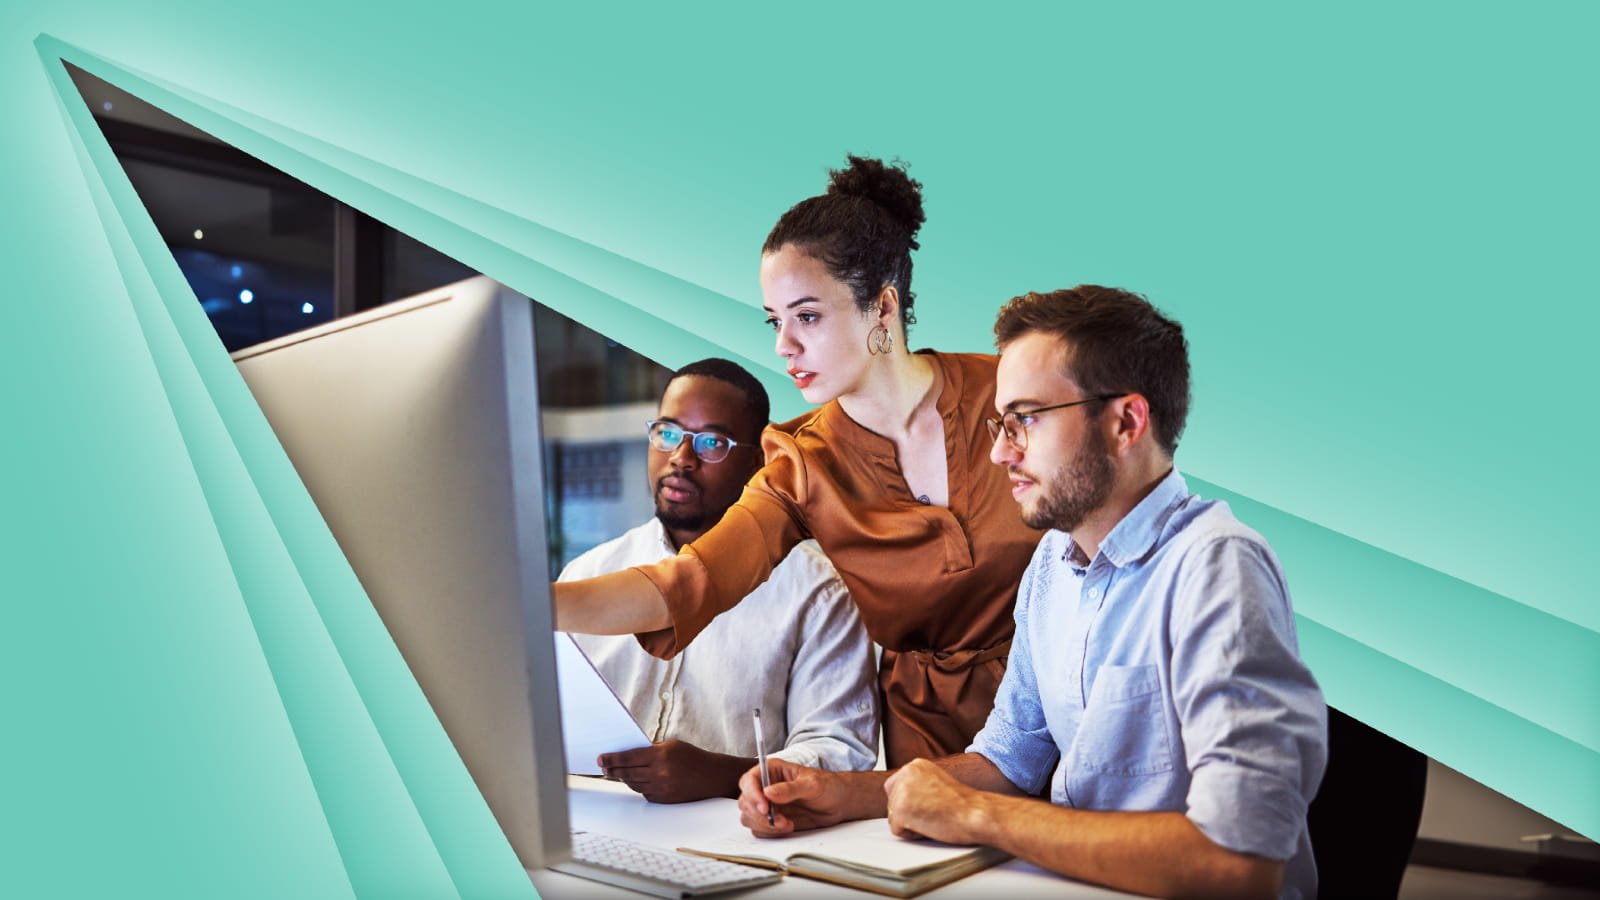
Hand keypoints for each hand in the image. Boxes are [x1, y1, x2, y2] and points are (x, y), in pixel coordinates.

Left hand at [598, 740, 745, 803]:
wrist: (711, 777)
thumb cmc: (692, 757)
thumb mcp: (671, 745)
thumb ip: (650, 750)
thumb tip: (628, 754)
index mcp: (660, 756)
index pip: (628, 758)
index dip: (612, 758)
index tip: (601, 758)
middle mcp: (659, 774)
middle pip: (627, 773)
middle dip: (613, 769)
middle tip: (604, 766)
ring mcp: (661, 789)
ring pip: (633, 784)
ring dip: (624, 778)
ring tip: (618, 772)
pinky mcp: (663, 800)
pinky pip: (643, 793)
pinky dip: (638, 786)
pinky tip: (637, 780)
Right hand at [736, 757, 849, 836]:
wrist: (839, 802)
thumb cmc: (828, 786)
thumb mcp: (812, 784)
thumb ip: (790, 789)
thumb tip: (769, 792)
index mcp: (771, 771)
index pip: (749, 781)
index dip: (752, 795)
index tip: (764, 807)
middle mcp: (765, 787)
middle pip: (745, 802)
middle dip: (759, 815)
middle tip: (779, 819)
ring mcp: (768, 805)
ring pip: (750, 818)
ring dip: (765, 825)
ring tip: (787, 824)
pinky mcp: (772, 820)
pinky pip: (760, 829)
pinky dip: (771, 832)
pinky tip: (788, 826)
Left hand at [884, 759, 985, 844]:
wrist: (976, 813)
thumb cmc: (963, 805)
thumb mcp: (937, 783)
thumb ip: (918, 785)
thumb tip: (906, 798)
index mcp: (915, 765)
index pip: (894, 787)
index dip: (910, 803)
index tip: (929, 805)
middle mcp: (906, 773)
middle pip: (892, 803)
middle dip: (909, 814)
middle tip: (934, 812)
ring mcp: (901, 790)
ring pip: (894, 817)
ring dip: (911, 824)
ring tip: (933, 818)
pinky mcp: (900, 810)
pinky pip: (897, 830)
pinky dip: (912, 834)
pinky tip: (930, 825)